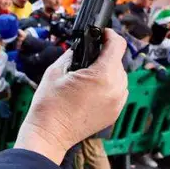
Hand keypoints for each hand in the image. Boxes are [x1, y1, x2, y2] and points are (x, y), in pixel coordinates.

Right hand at [15, 29, 126, 164]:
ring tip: (88, 76)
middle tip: (87, 58)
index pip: (117, 45)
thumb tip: (81, 47)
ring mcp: (117, 102)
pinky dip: (108, 86)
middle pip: (118, 61)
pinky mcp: (115, 113)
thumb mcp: (56, 71)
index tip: (102, 34)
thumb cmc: (50, 105)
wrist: (50, 134)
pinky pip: (118, 91)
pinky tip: (91, 90)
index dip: (109, 35)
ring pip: (119, 77)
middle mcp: (116, 88)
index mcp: (103, 75)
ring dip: (108, 72)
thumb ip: (73, 54)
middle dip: (105, 56)